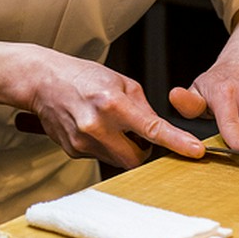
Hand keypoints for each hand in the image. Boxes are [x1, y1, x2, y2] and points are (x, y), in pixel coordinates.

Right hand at [28, 52, 203, 168]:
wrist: (43, 81)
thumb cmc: (82, 77)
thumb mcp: (120, 82)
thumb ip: (142, 107)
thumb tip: (159, 130)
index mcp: (113, 103)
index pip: (152, 129)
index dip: (176, 142)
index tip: (195, 151)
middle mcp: (97, 125)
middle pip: (135, 157)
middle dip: (142, 150)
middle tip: (136, 133)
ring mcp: (82, 141)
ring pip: (117, 160)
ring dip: (122, 148)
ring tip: (110, 125)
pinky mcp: (72, 151)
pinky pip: (99, 157)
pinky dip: (104, 147)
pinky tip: (92, 127)